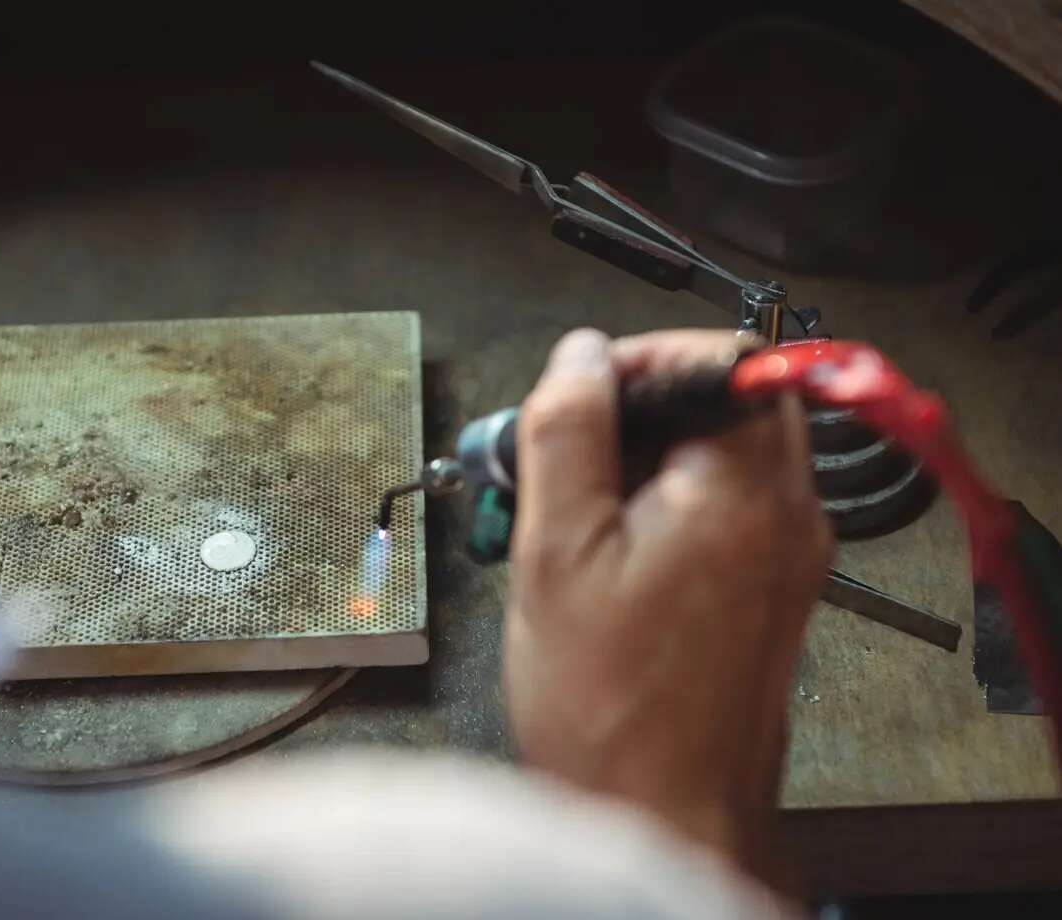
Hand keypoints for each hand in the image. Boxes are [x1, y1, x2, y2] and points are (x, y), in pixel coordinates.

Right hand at [502, 328, 832, 876]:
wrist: (663, 815)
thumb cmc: (611, 710)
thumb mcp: (556, 551)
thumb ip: (568, 434)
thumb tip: (578, 359)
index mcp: (743, 494)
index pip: (722, 357)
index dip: (643, 358)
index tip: (584, 391)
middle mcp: (787, 519)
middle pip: (727, 402)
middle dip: (641, 409)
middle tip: (572, 450)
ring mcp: (788, 558)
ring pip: (725, 454)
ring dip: (650, 457)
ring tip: (578, 508)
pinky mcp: (772, 592)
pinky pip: (727, 510)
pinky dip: (669, 505)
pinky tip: (607, 550)